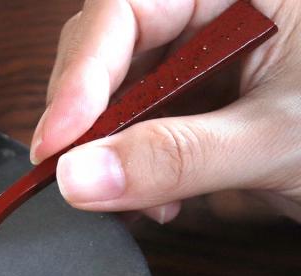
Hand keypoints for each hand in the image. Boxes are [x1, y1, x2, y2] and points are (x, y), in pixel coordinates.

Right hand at [31, 0, 300, 223]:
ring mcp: (201, 59)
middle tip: (75, 176)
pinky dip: (135, 172)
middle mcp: (212, 11)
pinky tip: (156, 202)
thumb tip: (79, 178)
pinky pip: (140, 128)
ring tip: (134, 202)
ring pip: (117, 96)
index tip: (55, 147)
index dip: (80, 77)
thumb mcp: (274, 139)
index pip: (127, 10)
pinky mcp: (197, 101)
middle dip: (88, 121)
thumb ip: (174, 157)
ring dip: (110, 155)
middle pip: (108, 51)